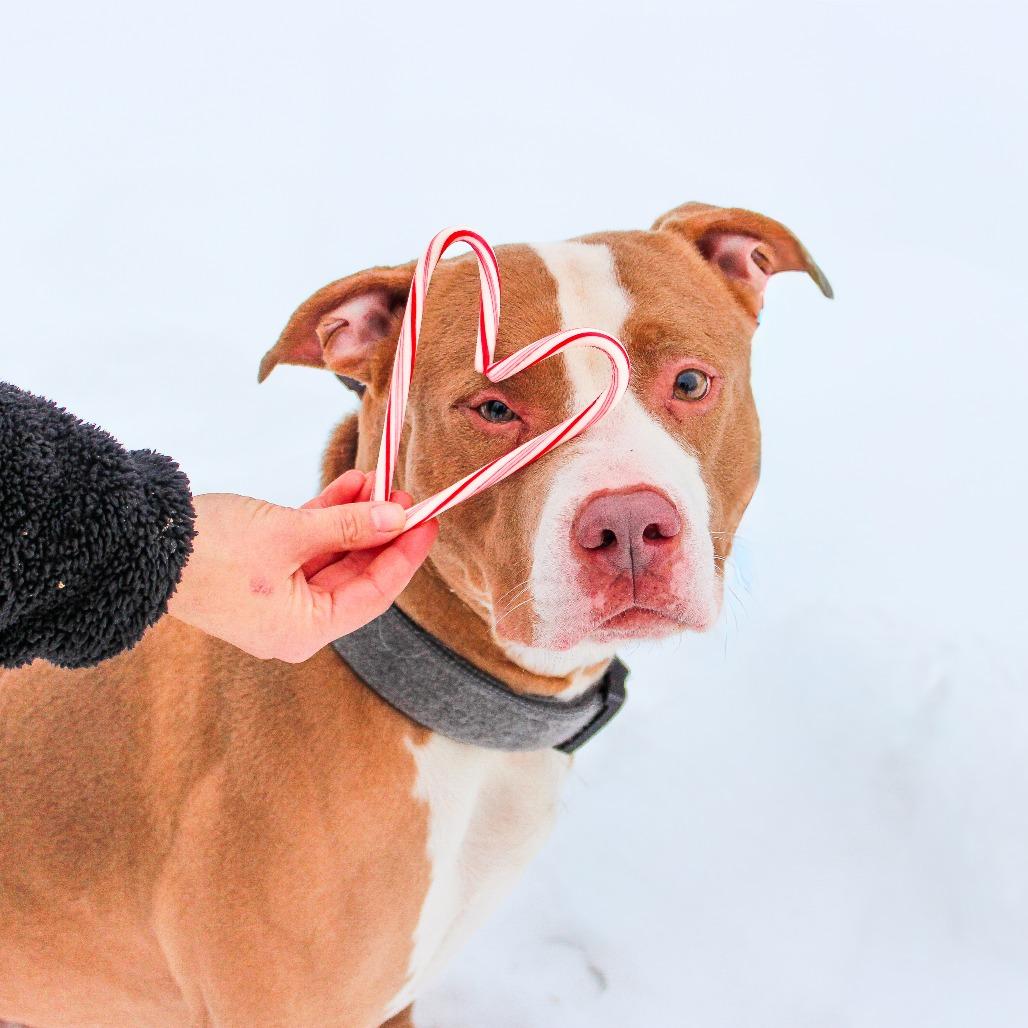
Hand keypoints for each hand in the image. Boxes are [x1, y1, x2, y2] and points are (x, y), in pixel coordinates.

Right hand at [167, 469, 436, 660]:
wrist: (140, 543)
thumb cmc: (212, 550)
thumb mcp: (289, 533)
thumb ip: (349, 526)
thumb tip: (397, 517)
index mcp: (304, 631)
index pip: (373, 595)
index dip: (405, 557)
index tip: (429, 523)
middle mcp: (294, 621)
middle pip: (355, 576)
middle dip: (381, 532)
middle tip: (405, 496)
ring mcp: (276, 597)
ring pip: (332, 555)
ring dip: (355, 519)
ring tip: (379, 480)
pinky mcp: (260, 571)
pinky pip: (306, 546)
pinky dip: (327, 518)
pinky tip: (351, 486)